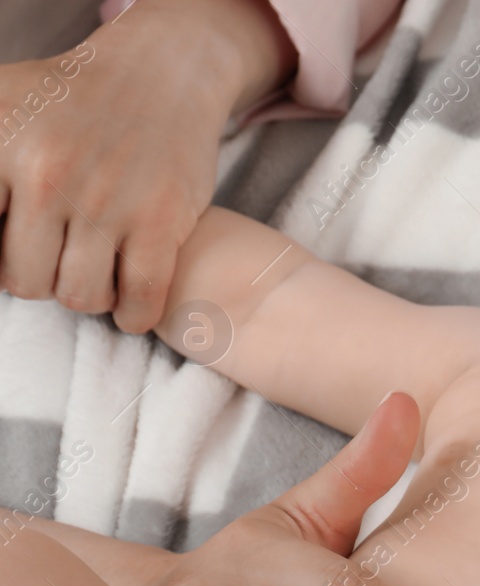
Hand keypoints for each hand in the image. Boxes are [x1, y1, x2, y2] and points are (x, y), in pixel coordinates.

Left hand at [0, 0, 293, 331]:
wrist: (159, 74)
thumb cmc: (72, 99)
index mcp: (1, 147)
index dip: (0, 255)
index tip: (20, 243)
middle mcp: (48, 175)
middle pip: (25, 281)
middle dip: (40, 278)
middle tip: (58, 257)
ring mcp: (108, 202)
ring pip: (80, 296)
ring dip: (87, 294)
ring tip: (94, 272)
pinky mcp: (160, 221)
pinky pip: (138, 300)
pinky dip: (133, 314)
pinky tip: (130, 303)